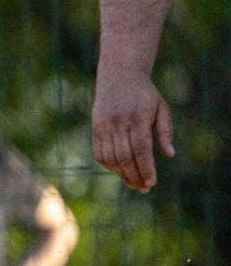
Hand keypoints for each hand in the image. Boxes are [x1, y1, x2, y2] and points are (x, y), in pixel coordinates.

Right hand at [90, 68, 172, 192]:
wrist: (119, 77)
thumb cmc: (145, 95)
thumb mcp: (161, 108)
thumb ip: (165, 131)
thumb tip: (170, 155)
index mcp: (137, 118)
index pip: (141, 149)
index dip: (146, 168)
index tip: (152, 182)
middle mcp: (118, 123)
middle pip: (125, 157)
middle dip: (135, 176)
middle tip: (144, 188)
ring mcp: (104, 126)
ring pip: (111, 158)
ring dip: (122, 174)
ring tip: (133, 183)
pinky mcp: (95, 129)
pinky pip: (100, 153)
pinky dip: (110, 166)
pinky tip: (120, 171)